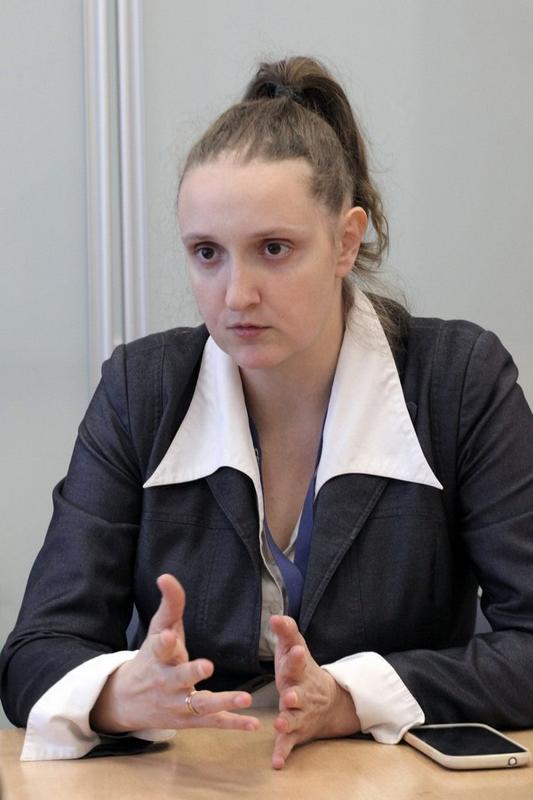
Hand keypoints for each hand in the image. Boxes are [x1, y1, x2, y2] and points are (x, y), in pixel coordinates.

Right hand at [90, 574, 259, 733]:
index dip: (164, 641)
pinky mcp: (189, 720)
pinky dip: (232, 723)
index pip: (159, 647)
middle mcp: (167, 681)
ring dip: (222, 702)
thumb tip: (166, 576)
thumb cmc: (151, 657)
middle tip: (207, 666)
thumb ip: (170, 604)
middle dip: (192, 672)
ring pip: (200, 705)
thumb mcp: (158, 629)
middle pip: (179, 678)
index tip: (169, 636)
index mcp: (159, 656)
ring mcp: (178, 703)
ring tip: (245, 698)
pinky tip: (253, 723)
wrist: (127, 700)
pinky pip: (212, 722)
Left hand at [270, 615, 360, 768]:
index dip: (296, 657)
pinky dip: (282, 753)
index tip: (296, 650)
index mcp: (299, 671)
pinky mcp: (294, 731)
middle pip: (298, 693)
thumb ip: (286, 633)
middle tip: (289, 695)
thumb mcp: (295, 649)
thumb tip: (275, 616)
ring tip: (279, 723)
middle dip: (294, 694)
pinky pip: (288, 743)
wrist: (327, 701)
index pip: (298, 662)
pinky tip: (277, 763)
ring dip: (287, 721)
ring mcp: (299, 714)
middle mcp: (301, 693)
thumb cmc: (301, 671)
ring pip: (293, 719)